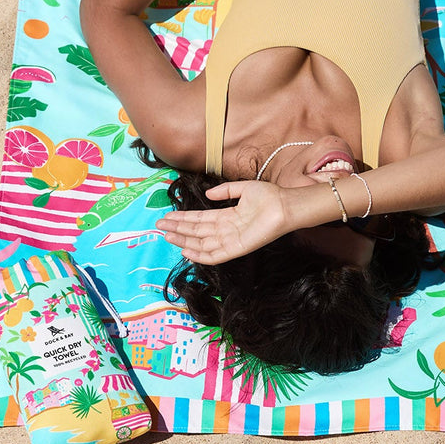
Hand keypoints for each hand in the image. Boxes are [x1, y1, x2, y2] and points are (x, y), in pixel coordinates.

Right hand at [155, 180, 293, 263]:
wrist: (285, 206)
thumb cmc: (269, 197)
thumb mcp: (243, 189)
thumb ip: (225, 191)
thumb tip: (208, 193)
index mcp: (228, 216)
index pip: (200, 220)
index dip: (183, 219)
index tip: (167, 216)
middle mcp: (227, 230)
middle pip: (197, 231)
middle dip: (178, 229)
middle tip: (159, 226)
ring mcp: (231, 240)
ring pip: (202, 243)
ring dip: (184, 240)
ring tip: (167, 235)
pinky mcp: (238, 248)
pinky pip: (216, 255)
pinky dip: (200, 255)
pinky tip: (186, 251)